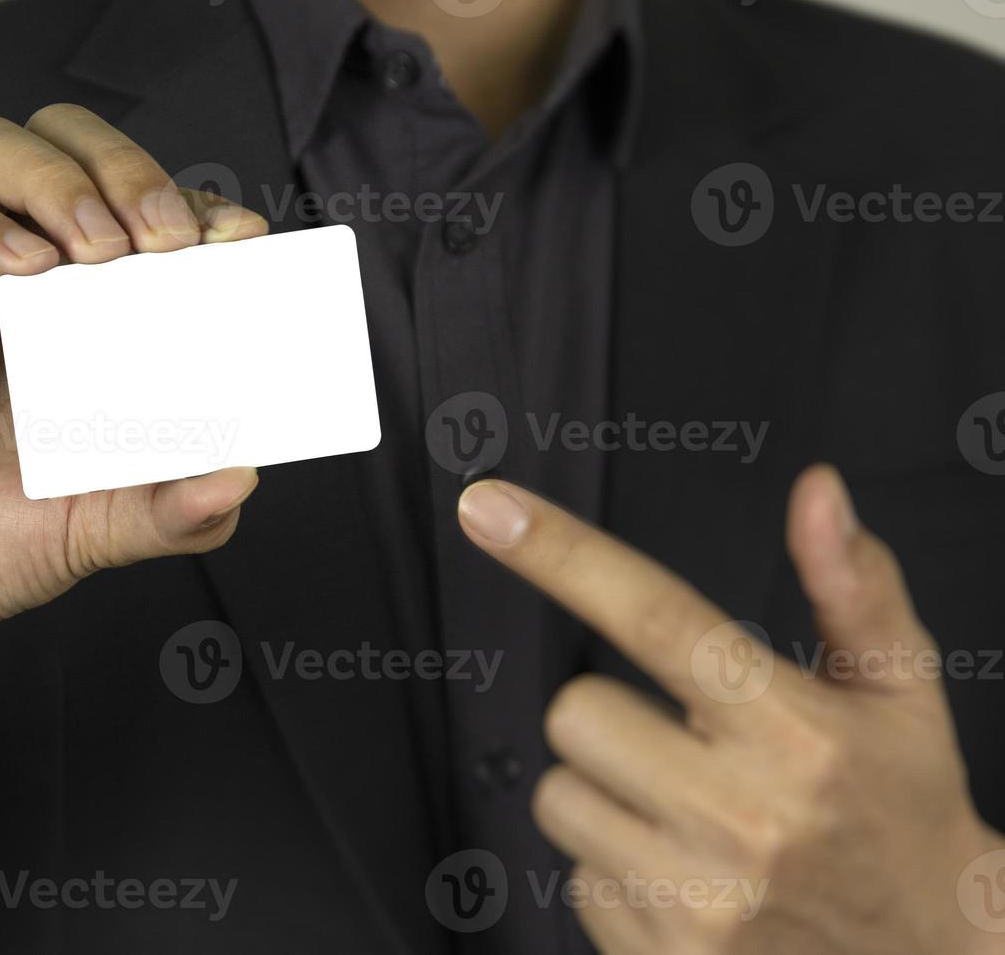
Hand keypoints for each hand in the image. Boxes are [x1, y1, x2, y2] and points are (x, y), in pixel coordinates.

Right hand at [0, 105, 266, 765]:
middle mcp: (12, 278)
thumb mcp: (96, 530)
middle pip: (64, 145)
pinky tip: (27, 266)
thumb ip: (170, 512)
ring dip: (59, 179)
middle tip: (168, 238)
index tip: (237, 238)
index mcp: (73, 311)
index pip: (135, 207)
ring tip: (103, 246)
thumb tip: (241, 481)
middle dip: (127, 168)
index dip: (189, 202)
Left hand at [458, 465, 1004, 953]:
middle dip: (614, 715)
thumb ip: (853, 587)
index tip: (491, 510)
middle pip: (574, 710)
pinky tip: (688, 875)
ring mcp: (700, 899)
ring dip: (607, 795)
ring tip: (690, 814)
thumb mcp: (899, 695)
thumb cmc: (902, 813)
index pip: (656, 616)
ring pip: (559, 796)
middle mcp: (744, 817)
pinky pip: (576, 879)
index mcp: (796, 731)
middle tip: (685, 741)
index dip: (561, 554)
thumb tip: (816, 494)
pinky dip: (617, 871)